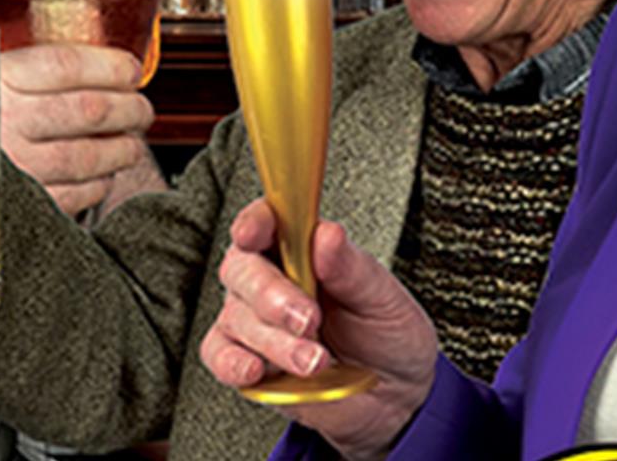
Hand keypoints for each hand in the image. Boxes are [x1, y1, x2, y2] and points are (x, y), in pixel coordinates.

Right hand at [0, 40, 152, 214]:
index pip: (68, 65)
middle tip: (142, 107)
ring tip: (132, 142)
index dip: (109, 65)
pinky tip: (104, 176)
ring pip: (89, 155)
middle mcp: (5, 122)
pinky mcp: (17, 207)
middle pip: (90, 109)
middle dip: (129, 107)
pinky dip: (97, 185)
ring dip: (121, 148)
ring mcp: (14, 167)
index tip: (129, 69)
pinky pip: (72, 195)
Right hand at [200, 199, 438, 458]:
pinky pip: (221, 356)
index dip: (255, 222)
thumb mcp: (383, 298)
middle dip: (271, 294)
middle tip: (309, 319)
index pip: (267, 222)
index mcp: (301, 251)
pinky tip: (259, 368)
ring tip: (316, 359)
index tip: (255, 232)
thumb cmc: (386, 334)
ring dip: (274, 340)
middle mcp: (271, 281)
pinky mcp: (247, 362)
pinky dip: (234, 363)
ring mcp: (254, 322)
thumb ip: (351, 268)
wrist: (394, 394)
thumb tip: (327, 234)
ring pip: (236, 317)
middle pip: (242, 269)